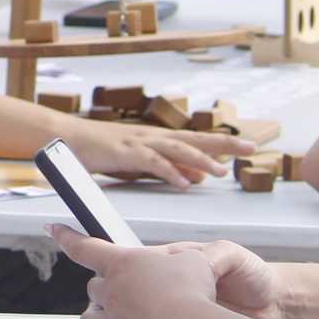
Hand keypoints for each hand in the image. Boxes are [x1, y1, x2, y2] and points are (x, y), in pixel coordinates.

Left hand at [49, 232, 287, 318]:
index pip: (85, 247)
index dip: (66, 236)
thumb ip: (179, 258)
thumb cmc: (192, 291)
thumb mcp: (192, 259)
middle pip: (93, 288)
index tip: (52, 229)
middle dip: (104, 288)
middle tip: (126, 290)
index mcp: (122, 265)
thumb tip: (182, 261)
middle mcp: (113, 294)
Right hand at [64, 117, 240, 190]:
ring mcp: (140, 142)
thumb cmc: (101, 150)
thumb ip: (169, 166)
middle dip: (224, 144)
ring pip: (178, 148)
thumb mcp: (141, 159)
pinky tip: (184, 183)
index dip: (223, 143)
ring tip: (221, 172)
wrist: (67, 137)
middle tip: (251, 148)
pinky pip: (153, 162)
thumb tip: (196, 176)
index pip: (197, 139)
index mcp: (158, 138)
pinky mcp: (126, 152)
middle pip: (196, 138)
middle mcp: (154, 136)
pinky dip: (170, 171)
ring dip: (201, 160)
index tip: (248, 146)